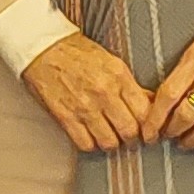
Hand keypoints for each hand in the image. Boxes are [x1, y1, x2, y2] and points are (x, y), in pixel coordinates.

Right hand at [21, 33, 149, 154]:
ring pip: (109, 142)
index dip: (150, 126)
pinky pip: (85, 144)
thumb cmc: (77, 52)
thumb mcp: (111, 61)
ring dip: (112, 143)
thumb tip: (149, 102)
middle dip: (133, 138)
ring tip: (111, 137)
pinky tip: (91, 136)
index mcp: (118, 77)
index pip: (145, 112)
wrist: (44, 49)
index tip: (149, 130)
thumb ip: (131, 85)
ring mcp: (84, 107)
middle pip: (130, 131)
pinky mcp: (66, 117)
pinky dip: (91, 144)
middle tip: (130, 137)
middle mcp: (104, 93)